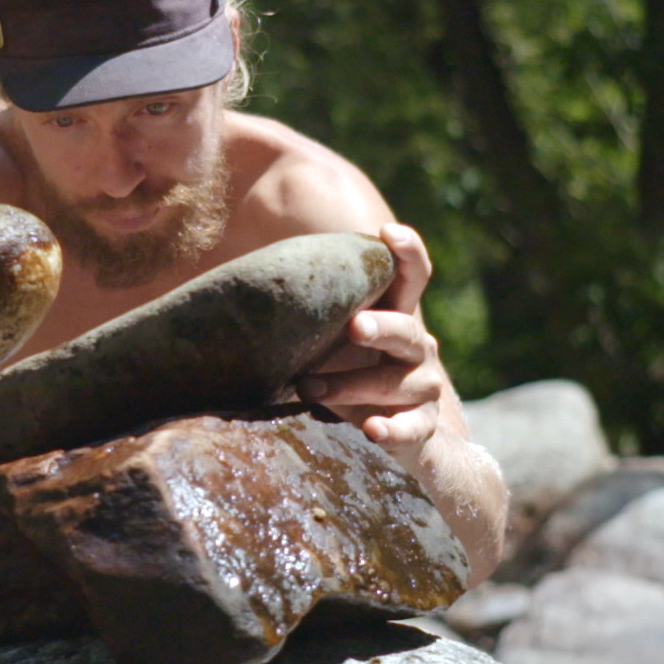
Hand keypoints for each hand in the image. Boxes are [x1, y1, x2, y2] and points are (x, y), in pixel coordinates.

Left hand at [296, 223, 448, 463]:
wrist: (388, 431)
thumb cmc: (347, 373)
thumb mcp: (329, 339)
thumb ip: (308, 310)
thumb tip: (240, 282)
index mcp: (395, 316)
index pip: (412, 277)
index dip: (408, 252)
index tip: (388, 232)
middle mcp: (417, 347)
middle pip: (407, 330)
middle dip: (380, 327)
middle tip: (354, 326)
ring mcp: (423, 386)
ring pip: (396, 383)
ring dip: (352, 386)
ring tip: (310, 390)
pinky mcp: (423, 426)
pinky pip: (413, 428)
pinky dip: (393, 430)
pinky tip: (371, 430)